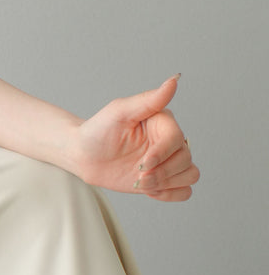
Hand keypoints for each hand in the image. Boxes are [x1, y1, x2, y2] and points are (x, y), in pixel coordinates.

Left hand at [64, 75, 199, 201]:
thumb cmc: (98, 129)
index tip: (143, 162)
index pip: (177, 139)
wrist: (83, 155)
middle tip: (138, 176)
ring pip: (190, 174)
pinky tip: (148, 190)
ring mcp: (167, 160)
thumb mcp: (119, 112)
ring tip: (141, 182)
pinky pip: (184, 191)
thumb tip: (174, 79)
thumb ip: (149, 99)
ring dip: (167, 183)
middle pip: (186, 160)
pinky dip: (170, 194)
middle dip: (162, 172)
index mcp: (162, 121)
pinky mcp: (164, 179)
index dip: (162, 154)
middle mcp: (169, 140)